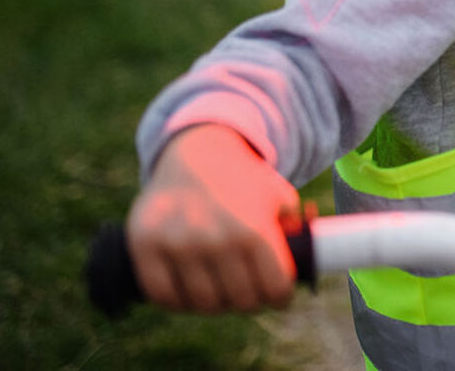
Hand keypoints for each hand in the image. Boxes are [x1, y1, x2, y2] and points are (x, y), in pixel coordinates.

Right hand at [126, 124, 300, 312]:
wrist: (196, 151)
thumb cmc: (243, 182)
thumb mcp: (279, 196)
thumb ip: (297, 229)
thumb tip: (310, 261)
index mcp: (253, 229)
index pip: (274, 290)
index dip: (280, 296)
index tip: (277, 294)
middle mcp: (215, 239)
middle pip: (239, 301)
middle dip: (249, 300)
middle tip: (248, 292)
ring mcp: (177, 244)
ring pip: (202, 303)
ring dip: (214, 302)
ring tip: (220, 290)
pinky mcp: (144, 245)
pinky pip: (162, 295)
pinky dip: (177, 300)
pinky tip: (188, 291)